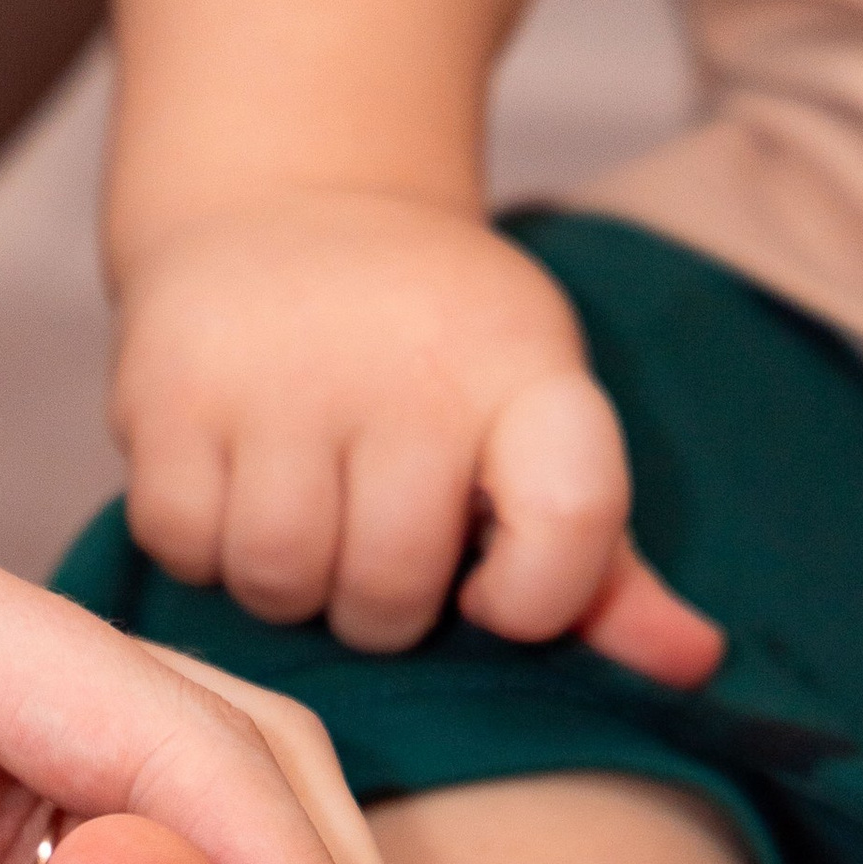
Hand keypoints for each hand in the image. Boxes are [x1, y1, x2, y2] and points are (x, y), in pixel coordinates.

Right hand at [111, 189, 724, 682]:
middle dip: (382, 605)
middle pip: (391, 591)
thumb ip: (604, 562)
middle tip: (376, 539)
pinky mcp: (166, 383)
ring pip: (278, 580)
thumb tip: (695, 669)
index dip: (535, 595)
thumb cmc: (434, 351)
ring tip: (305, 517)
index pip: (571, 517)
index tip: (495, 591)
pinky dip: (203, 547)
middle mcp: (403, 360)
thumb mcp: (534, 422)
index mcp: (522, 366)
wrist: (290, 193)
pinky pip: (183, 546)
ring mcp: (276, 369)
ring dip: (288, 585)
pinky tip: (234, 487)